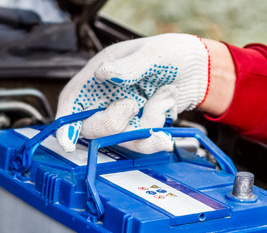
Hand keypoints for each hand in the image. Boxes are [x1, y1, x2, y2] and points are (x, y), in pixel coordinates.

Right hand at [55, 34, 209, 153]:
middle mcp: (107, 98)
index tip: (66, 140)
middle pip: (92, 126)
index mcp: (100, 75)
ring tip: (163, 99)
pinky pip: (140, 144)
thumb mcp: (151, 54)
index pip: (73, 100)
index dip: (66, 122)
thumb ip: (127, 67)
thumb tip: (102, 74)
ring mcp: (125, 116)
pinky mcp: (141, 128)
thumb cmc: (173, 53)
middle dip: (112, 122)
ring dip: (145, 125)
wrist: (201, 70)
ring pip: (119, 139)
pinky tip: (165, 133)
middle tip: (132, 105)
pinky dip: (154, 139)